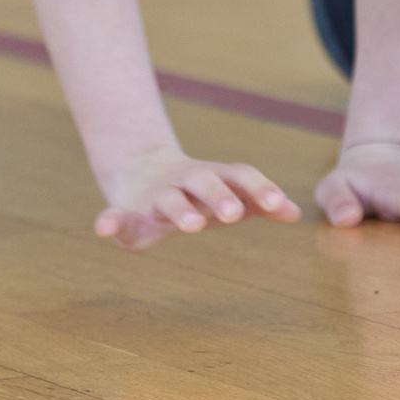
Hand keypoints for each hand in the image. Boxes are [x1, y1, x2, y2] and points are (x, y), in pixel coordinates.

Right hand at [95, 147, 300, 250]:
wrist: (140, 170)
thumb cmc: (197, 192)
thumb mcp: (228, 195)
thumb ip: (259, 202)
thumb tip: (296, 213)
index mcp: (213, 178)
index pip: (239, 176)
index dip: (258, 188)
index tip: (277, 205)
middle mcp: (185, 183)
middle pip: (203, 182)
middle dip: (218, 196)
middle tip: (233, 214)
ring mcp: (156, 197)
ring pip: (167, 201)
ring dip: (180, 210)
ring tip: (193, 225)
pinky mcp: (128, 214)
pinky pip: (116, 216)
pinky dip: (109, 220)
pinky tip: (103, 229)